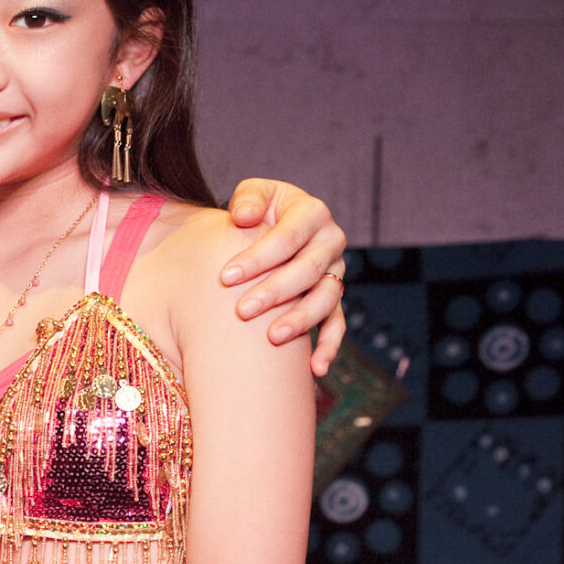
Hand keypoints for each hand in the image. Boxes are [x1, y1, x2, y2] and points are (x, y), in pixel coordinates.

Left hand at [221, 178, 348, 375]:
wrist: (267, 228)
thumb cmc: (256, 211)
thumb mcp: (252, 195)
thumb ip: (248, 199)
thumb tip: (243, 217)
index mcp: (312, 212)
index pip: (288, 237)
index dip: (257, 257)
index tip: (225, 277)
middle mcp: (330, 242)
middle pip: (307, 270)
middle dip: (274, 291)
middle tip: (242, 310)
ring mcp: (335, 272)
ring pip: (325, 298)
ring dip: (301, 319)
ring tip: (272, 337)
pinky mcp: (333, 298)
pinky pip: (337, 323)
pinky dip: (329, 346)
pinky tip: (315, 369)